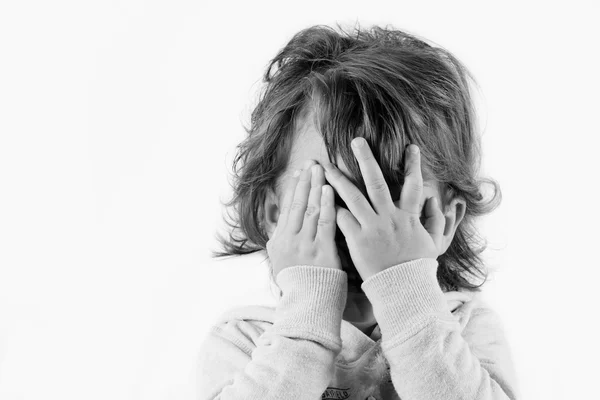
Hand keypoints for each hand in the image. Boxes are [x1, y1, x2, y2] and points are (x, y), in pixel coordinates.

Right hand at [266, 160, 341, 278]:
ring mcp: (304, 246)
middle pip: (296, 204)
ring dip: (315, 187)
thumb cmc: (300, 285)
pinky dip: (325, 205)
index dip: (294, 188)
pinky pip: (323, 224)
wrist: (309, 308)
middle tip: (311, 162)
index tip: (300, 172)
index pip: (286, 208)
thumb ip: (281, 238)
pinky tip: (329, 190)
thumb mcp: (282, 261)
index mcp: (278, 242)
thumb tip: (280, 217)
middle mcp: (288, 241)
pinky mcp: (321, 253)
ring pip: (308, 210)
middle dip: (305, 182)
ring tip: (321, 169)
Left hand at [322, 138, 444, 280]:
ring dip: (337, 178)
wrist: (401, 289)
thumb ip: (435, 221)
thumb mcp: (433, 243)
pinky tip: (319, 195)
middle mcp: (389, 218)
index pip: (413, 185)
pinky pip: (342, 219)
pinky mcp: (357, 240)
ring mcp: (371, 228)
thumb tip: (438, 202)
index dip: (413, 166)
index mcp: (408, 217)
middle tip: (357, 140)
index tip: (411, 146)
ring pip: (352, 196)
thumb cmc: (416, 268)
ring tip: (324, 165)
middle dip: (366, 159)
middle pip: (376, 182)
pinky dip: (332, 207)